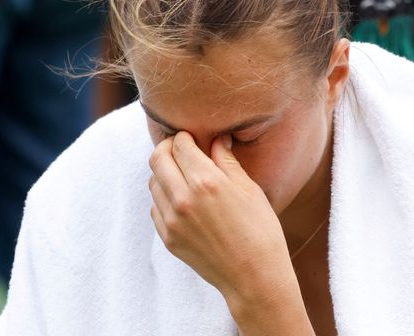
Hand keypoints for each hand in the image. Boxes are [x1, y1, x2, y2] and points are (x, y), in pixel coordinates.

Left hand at [148, 132, 298, 315]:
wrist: (254, 276)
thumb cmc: (260, 230)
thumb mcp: (249, 189)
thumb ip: (227, 161)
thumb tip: (217, 138)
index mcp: (206, 181)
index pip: (180, 145)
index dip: (185, 137)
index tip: (192, 137)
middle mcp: (183, 198)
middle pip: (158, 159)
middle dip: (168, 148)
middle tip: (180, 149)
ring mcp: (172, 220)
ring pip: (153, 182)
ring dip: (165, 173)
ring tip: (183, 175)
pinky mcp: (168, 238)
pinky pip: (155, 207)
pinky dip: (164, 197)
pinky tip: (183, 199)